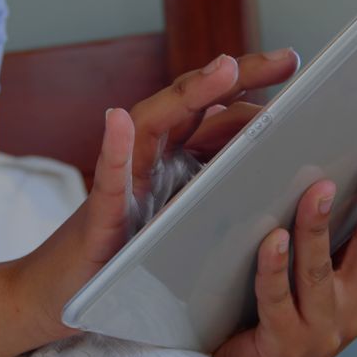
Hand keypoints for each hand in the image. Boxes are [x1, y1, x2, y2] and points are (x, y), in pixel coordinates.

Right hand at [12, 50, 299, 341]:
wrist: (66, 297)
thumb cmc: (129, 260)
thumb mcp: (184, 219)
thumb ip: (212, 186)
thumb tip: (262, 157)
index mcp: (172, 160)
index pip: (211, 110)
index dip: (247, 84)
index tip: (290, 64)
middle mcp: (147, 160)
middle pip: (188, 103)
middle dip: (234, 76)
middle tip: (284, 59)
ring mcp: (123, 184)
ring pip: (150, 125)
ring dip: (185, 96)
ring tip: (224, 69)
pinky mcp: (100, 219)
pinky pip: (108, 183)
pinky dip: (113, 152)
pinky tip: (116, 122)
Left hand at [212, 138, 356, 356]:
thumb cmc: (276, 321)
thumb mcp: (315, 278)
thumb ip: (330, 238)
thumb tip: (330, 173)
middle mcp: (352, 307)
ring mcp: (321, 328)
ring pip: (320, 271)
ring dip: (319, 227)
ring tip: (320, 188)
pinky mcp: (283, 343)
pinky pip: (276, 299)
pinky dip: (274, 269)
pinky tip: (273, 239)